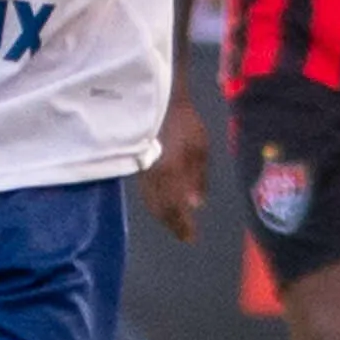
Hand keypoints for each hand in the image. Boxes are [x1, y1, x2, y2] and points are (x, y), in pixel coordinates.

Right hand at [144, 88, 210, 242]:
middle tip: (183, 236)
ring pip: (151, 203)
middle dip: (172, 225)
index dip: (183, 226)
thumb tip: (196, 205)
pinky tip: (160, 206)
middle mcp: (155, 179)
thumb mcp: (200, 148)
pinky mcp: (139, 165)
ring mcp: (144, 172)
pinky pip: (145, 193)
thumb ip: (198, 178)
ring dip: (162, 217)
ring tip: (173, 225)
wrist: (157, 100)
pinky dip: (154, 205)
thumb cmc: (184, 122)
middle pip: (161, 210)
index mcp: (172, 175)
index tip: (191, 238)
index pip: (177, 209)